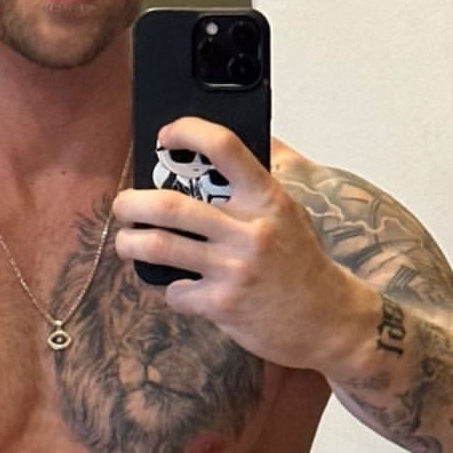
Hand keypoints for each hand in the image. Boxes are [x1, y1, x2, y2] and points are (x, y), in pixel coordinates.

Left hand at [112, 120, 376, 373]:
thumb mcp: (289, 213)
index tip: (165, 136)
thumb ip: (256, 182)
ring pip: (159, 247)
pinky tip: (178, 287)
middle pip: (169, 206)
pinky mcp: (224, 305)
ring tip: (127, 242)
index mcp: (266, 198)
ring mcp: (235, 269)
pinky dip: (170, 289)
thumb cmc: (301, 262)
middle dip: (131, 203)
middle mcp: (249, 230)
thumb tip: (218, 145)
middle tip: (123, 205)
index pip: (224, 147)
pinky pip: (175, 291)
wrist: (329, 320)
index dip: (187, 132)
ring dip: (130, 244)